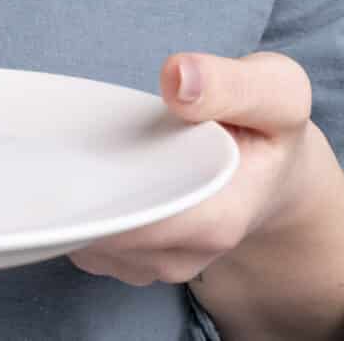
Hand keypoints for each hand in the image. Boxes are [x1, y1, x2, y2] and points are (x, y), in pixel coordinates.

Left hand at [65, 50, 335, 289]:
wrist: (275, 176)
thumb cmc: (270, 129)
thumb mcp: (277, 91)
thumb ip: (233, 84)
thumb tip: (177, 78)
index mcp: (218, 219)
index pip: (134, 221)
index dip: (95, 187)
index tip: (73, 148)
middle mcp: (184, 255)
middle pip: (101, 231)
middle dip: (76, 187)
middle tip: (67, 136)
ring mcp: (157, 265)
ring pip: (87, 241)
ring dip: (74, 197)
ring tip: (81, 147)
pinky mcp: (135, 261)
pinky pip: (85, 243)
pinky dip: (77, 208)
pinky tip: (86, 168)